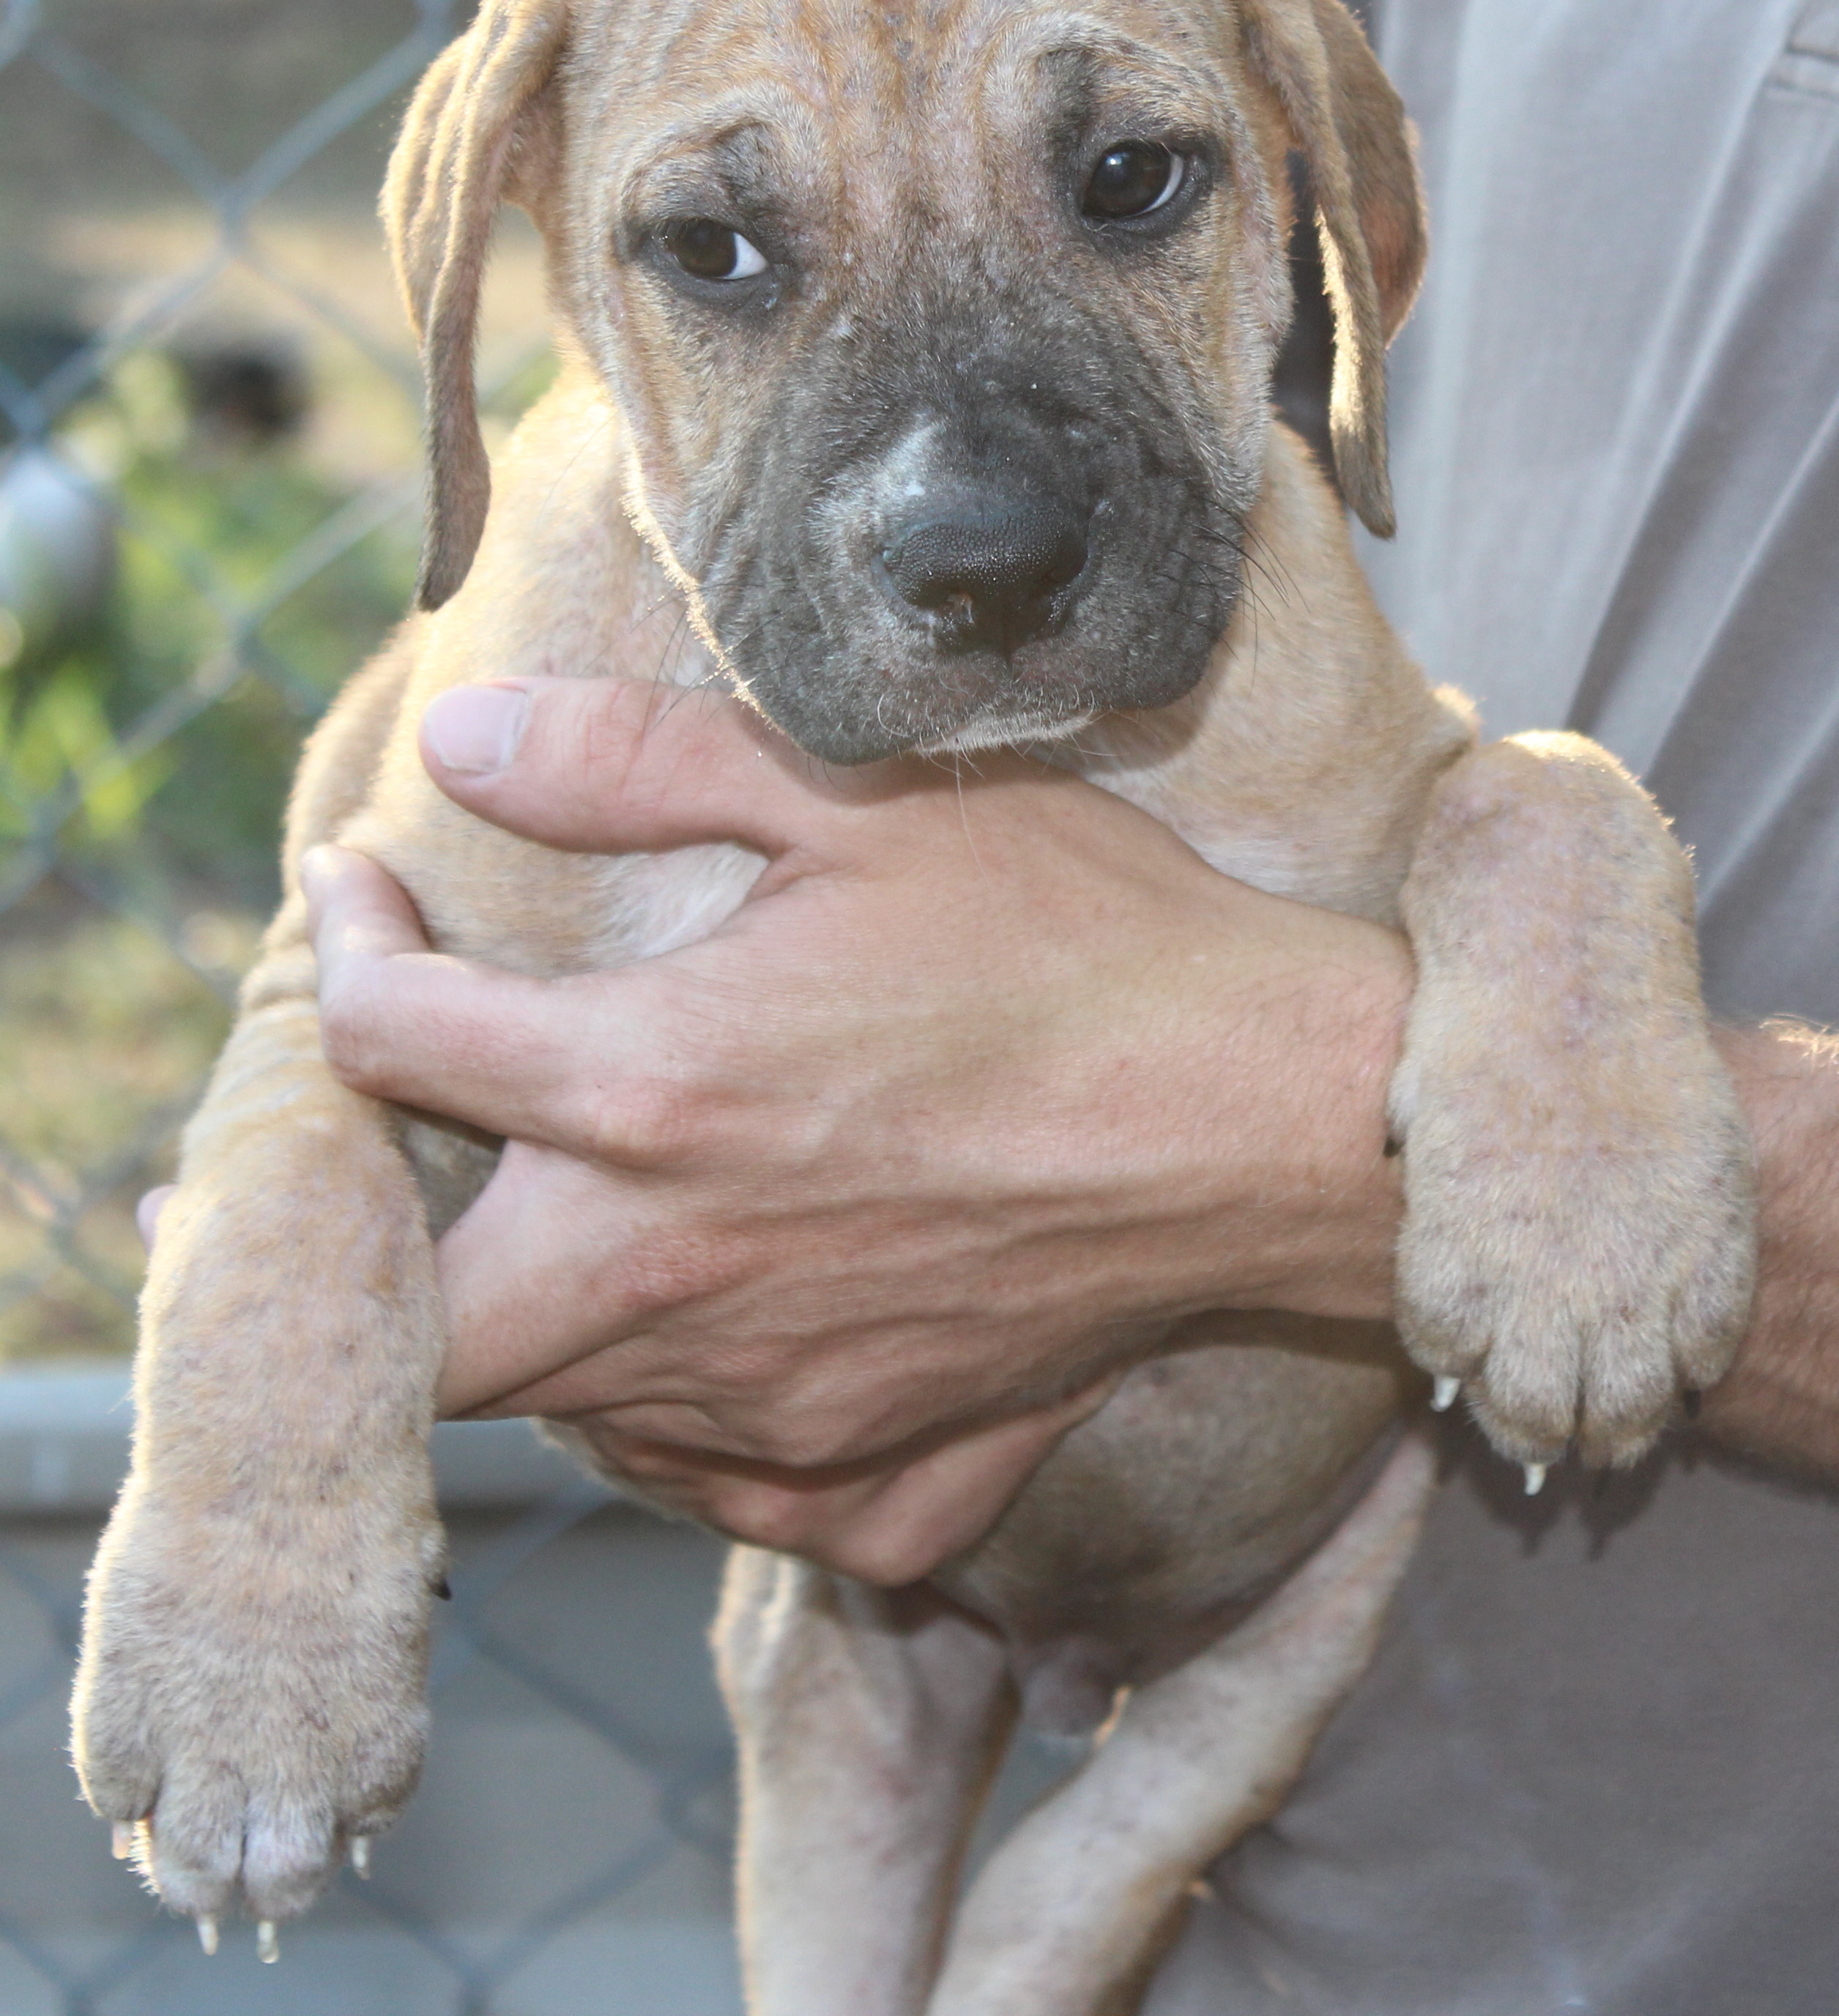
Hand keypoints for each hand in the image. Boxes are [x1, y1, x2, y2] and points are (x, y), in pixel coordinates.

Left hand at [299, 679, 1409, 1577]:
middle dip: (394, 1234)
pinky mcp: (870, 1476)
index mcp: (649, 1091)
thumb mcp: (857, 797)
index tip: (364, 896)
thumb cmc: (1080, 940)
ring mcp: (772, 1402)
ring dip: (544, 1308)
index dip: (344, 947)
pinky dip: (683, 1424)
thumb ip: (636, 757)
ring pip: (559, 1410)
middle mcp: (677, 1276)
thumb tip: (459, 735)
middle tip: (456, 1127)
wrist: (1274, 1114)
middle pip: (420, 1331)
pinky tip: (732, 1327)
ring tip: (601, 1198)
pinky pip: (713, 1492)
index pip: (384, 1041)